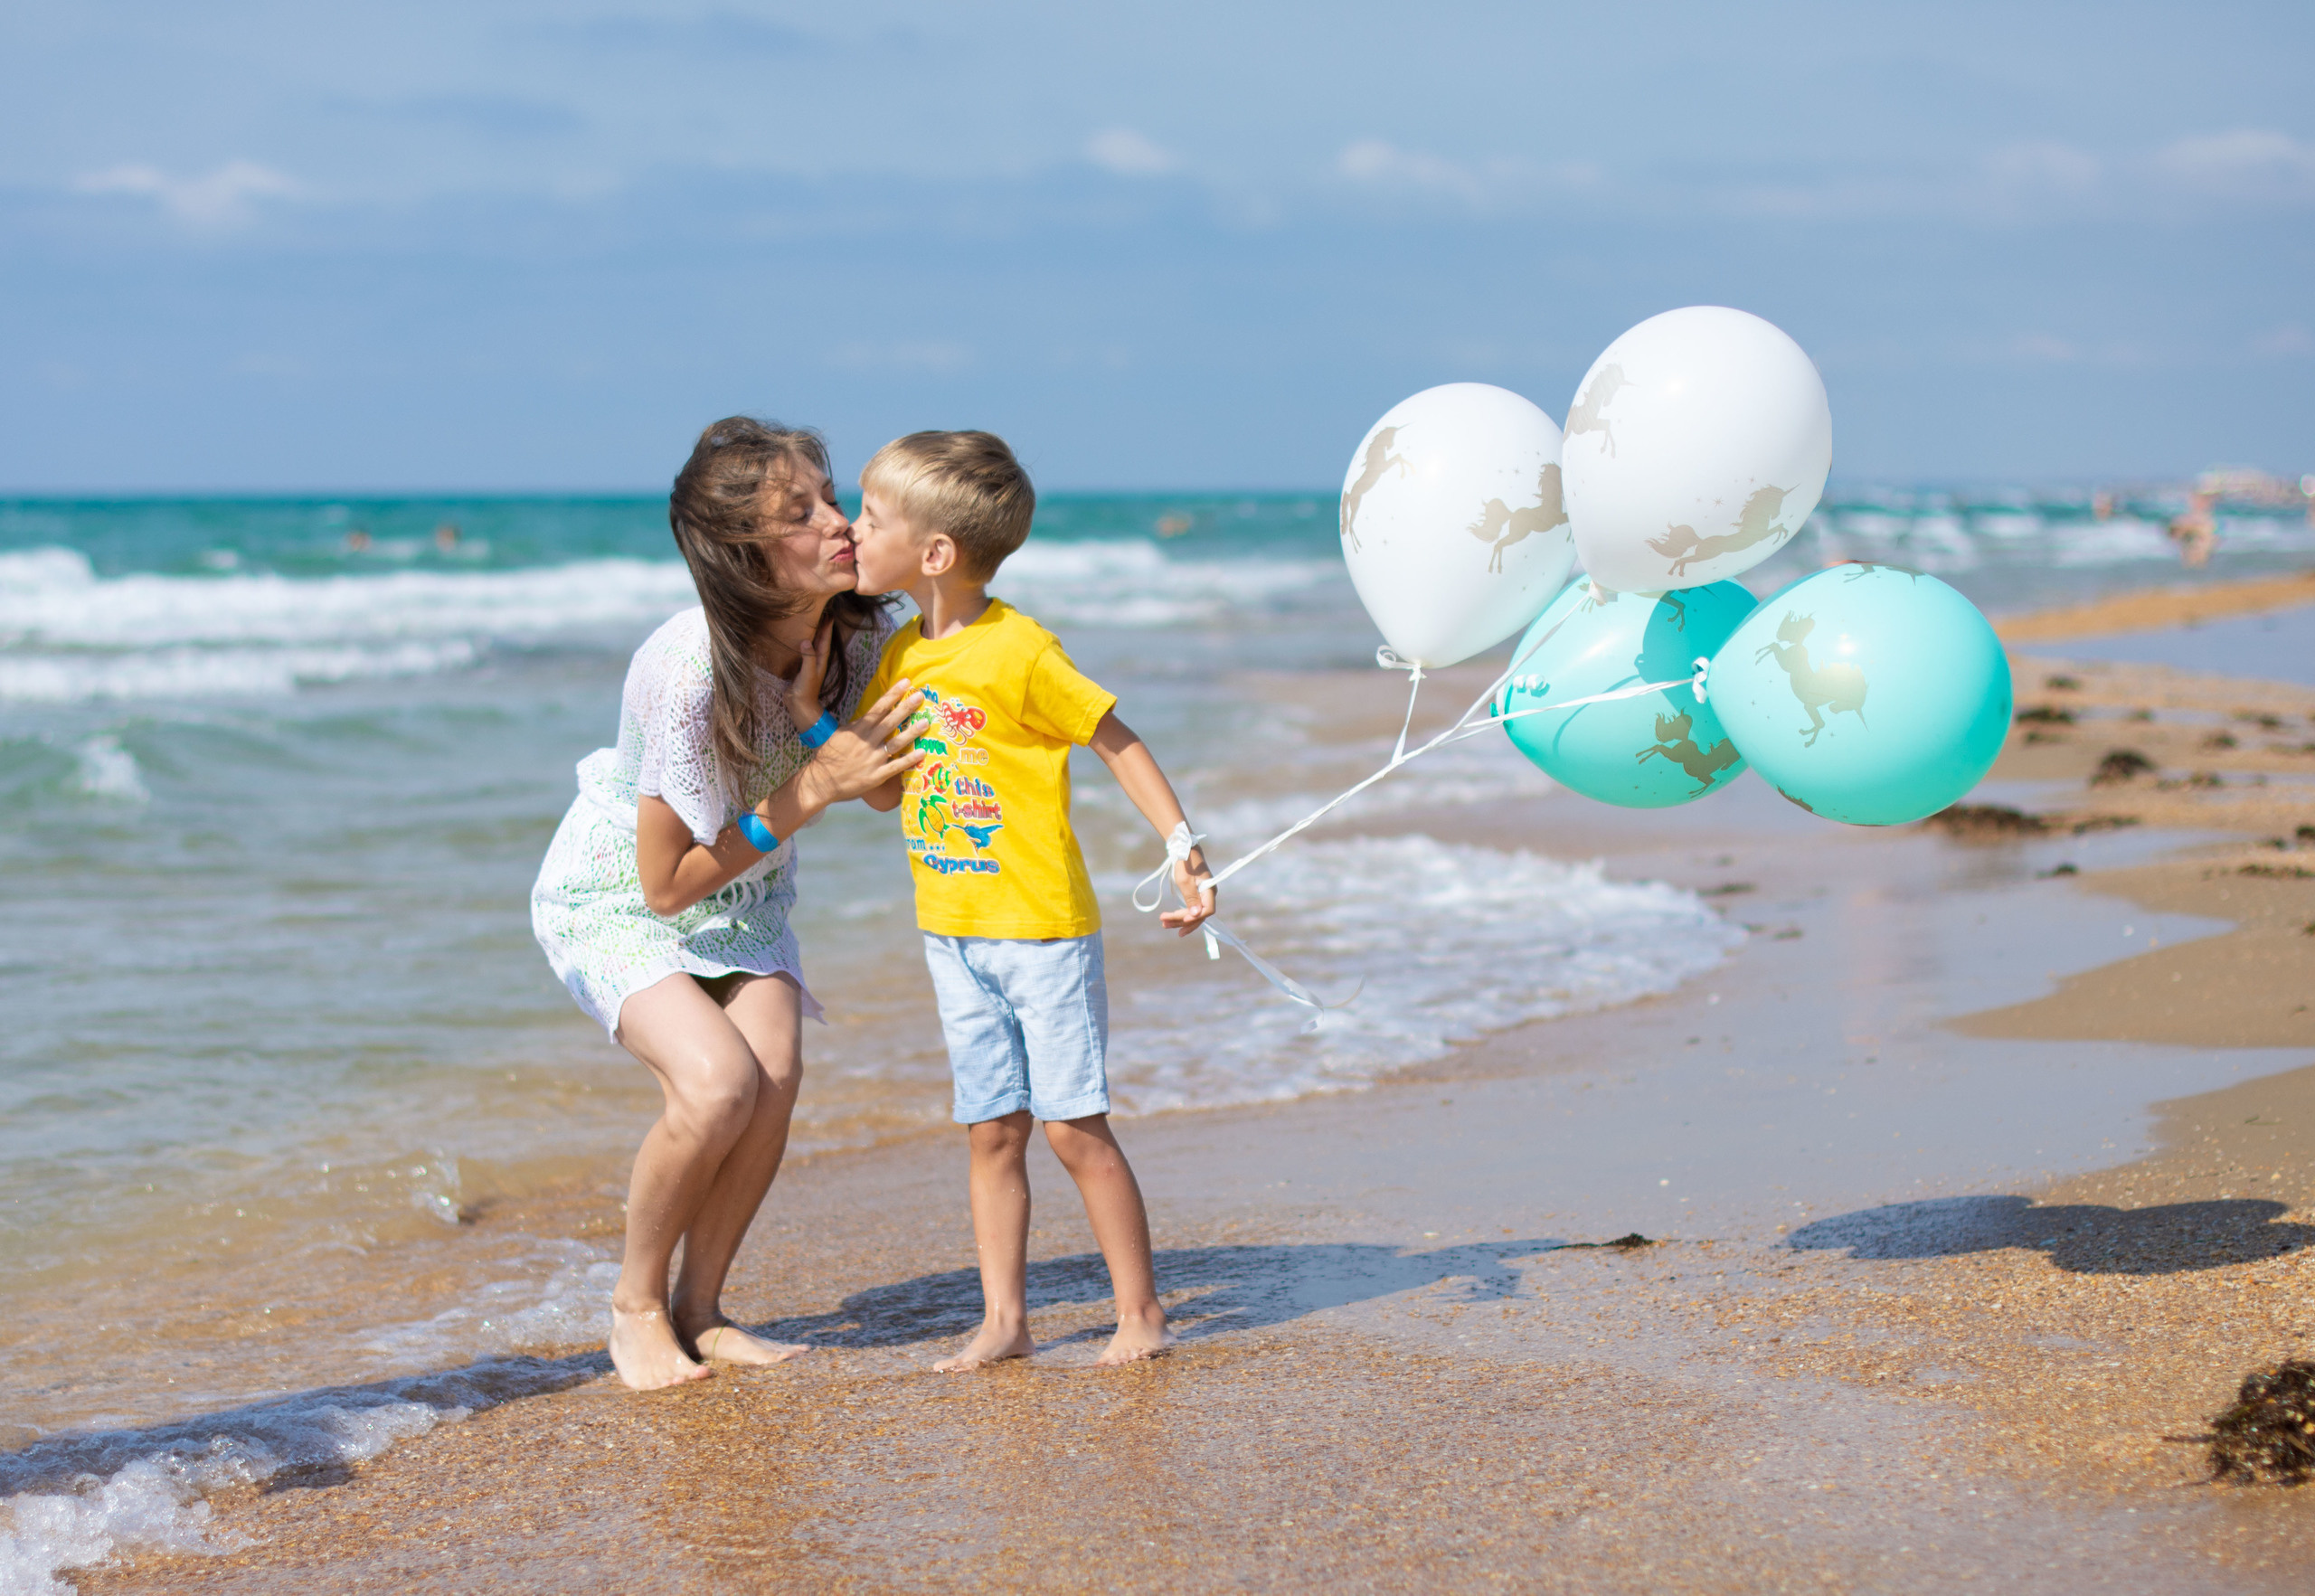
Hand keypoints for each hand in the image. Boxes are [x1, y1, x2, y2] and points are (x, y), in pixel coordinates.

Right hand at [787, 614, 833, 729]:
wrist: (799, 705)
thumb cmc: (806, 690)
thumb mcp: (808, 672)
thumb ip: (807, 657)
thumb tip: (806, 640)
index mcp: (820, 660)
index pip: (825, 641)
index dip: (827, 629)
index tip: (829, 616)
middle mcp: (815, 660)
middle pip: (819, 641)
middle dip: (821, 628)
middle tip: (821, 614)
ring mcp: (808, 664)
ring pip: (811, 646)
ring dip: (811, 635)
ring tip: (810, 622)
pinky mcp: (799, 668)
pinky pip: (801, 652)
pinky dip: (800, 644)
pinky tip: (797, 639)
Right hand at [801, 677, 924, 805]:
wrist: (821, 781)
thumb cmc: (829, 756)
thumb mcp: (839, 734)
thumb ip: (856, 725)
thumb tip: (871, 715)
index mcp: (858, 730)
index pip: (878, 708)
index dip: (892, 695)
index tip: (905, 683)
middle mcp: (867, 742)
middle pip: (889, 721)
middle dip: (906, 708)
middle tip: (920, 696)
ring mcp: (873, 759)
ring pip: (896, 743)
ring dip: (912, 732)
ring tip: (926, 722)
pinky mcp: (876, 776)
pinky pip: (896, 766)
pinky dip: (909, 759)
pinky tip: (921, 752)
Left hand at [1160, 846, 1215, 936]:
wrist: (1185, 849)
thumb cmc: (1186, 863)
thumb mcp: (1185, 880)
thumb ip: (1191, 898)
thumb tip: (1196, 915)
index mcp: (1209, 890)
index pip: (1207, 910)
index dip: (1195, 917)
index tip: (1182, 919)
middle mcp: (1208, 895)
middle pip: (1198, 915)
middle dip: (1182, 921)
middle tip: (1164, 924)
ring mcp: (1202, 896)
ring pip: (1193, 913)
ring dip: (1179, 920)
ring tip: (1164, 924)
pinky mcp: (1196, 895)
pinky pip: (1190, 908)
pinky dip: (1180, 914)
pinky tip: (1171, 919)